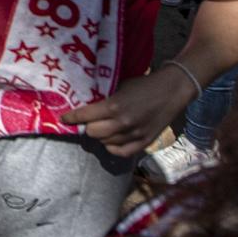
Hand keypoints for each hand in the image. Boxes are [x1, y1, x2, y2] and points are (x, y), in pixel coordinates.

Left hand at [60, 63, 197, 156]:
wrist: (173, 90)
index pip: (85, 116)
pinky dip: (112, 147)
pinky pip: (122, 152)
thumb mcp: (121, 86)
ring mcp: (134, 135)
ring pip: (106, 143)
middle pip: (93, 133)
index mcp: (115, 106)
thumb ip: (106, 99)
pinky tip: (111, 141)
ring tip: (101, 128)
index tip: (64, 119)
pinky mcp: (145, 142)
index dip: (72, 118)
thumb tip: (89, 107)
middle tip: (88, 122)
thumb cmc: (145, 84)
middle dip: (87, 126)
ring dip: (101, 136)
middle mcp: (123, 123)